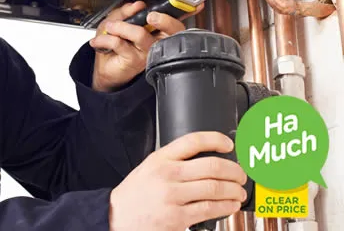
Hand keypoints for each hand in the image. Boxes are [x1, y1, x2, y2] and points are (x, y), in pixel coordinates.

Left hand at [89, 1, 201, 91]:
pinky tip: (100, 41)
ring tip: (111, 27)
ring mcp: (147, 52)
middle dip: (161, 19)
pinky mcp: (134, 61)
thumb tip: (137, 5)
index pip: (175, 20)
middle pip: (171, 29)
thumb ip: (126, 11)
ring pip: (140, 34)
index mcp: (156, 29)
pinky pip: (121, 43)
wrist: (104, 67)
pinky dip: (106, 38)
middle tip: (148, 15)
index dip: (187, 11)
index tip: (195, 4)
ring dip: (121, 27)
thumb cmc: (113, 44)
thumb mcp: (116, 20)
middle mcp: (156, 41)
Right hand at [108, 131, 247, 230]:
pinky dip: (226, 206)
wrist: (116, 218)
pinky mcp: (176, 218)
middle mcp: (167, 175)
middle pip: (211, 166)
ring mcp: (172, 196)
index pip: (192, 141)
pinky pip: (209, 209)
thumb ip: (172, 162)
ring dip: (234, 190)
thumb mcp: (148, 168)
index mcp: (160, 159)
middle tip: (241, 174)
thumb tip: (205, 159)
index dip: (215, 140)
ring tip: (239, 191)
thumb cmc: (134, 194)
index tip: (228, 144)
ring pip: (215, 188)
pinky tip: (230, 205)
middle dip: (234, 170)